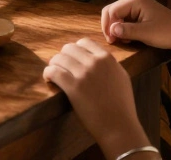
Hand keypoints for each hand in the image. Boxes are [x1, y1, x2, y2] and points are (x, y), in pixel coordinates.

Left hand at [43, 39, 149, 157]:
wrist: (119, 127)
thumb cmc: (122, 106)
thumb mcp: (121, 78)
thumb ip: (109, 65)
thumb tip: (95, 57)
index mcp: (107, 58)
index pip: (84, 42)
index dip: (76, 49)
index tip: (72, 58)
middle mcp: (95, 62)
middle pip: (69, 48)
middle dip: (63, 56)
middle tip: (61, 66)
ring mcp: (84, 74)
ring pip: (59, 58)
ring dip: (54, 64)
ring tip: (53, 73)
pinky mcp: (73, 87)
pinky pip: (53, 72)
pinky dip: (48, 74)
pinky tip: (49, 79)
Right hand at [101, 0, 170, 49]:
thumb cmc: (167, 33)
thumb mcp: (146, 33)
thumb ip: (127, 31)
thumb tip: (111, 30)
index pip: (112, 10)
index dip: (108, 25)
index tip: (111, 41)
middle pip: (112, 10)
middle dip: (110, 26)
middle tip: (113, 41)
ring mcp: (136, 4)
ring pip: (116, 15)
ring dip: (115, 28)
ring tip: (122, 40)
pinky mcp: (138, 12)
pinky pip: (123, 18)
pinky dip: (121, 28)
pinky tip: (127, 37)